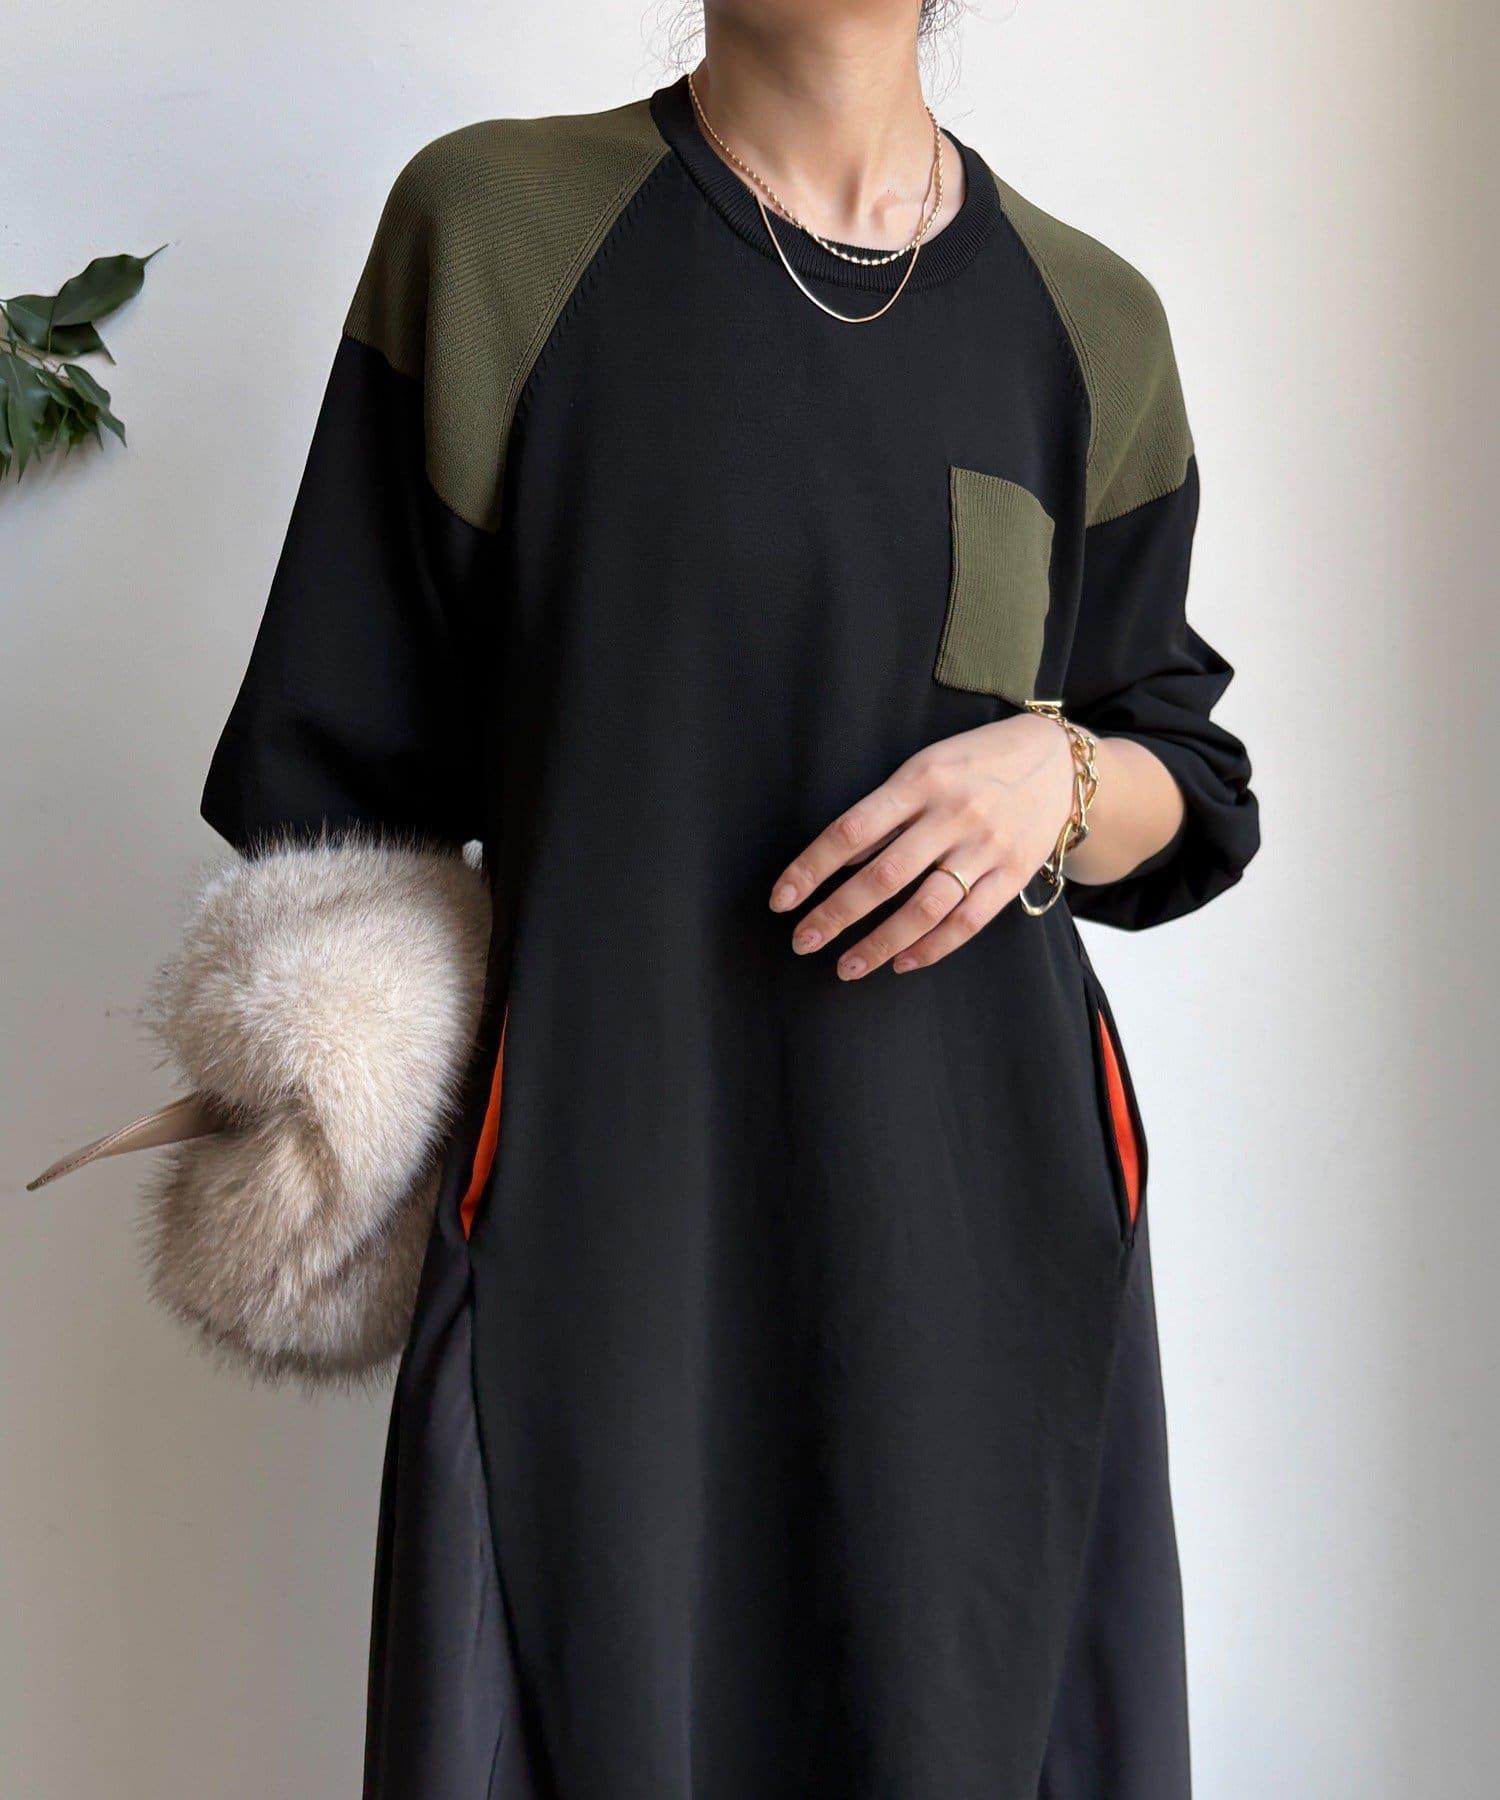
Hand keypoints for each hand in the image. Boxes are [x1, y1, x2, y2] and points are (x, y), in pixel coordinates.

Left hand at [769, 713, 1075, 978]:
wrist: (1060, 765)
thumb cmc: (975, 764)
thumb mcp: (925, 768)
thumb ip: (884, 812)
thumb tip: (836, 859)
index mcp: (921, 780)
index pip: (852, 830)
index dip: (811, 868)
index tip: (781, 899)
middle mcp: (953, 815)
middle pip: (884, 876)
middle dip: (837, 914)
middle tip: (802, 942)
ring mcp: (986, 848)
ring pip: (925, 908)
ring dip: (879, 943)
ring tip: (845, 967)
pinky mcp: (1012, 874)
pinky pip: (967, 922)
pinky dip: (930, 948)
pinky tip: (899, 962)